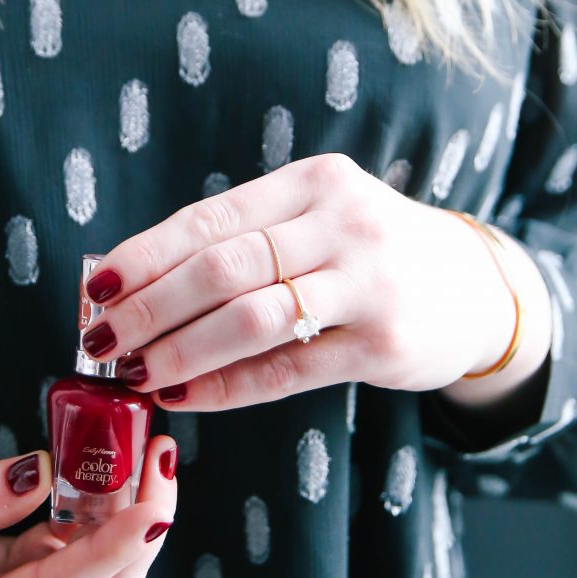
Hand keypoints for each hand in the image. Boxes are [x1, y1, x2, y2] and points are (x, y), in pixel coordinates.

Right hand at [0, 438, 176, 577]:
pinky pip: (85, 557)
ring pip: (104, 573)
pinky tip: (117, 470)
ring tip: (147, 450)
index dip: (114, 548)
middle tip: (160, 452)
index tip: (152, 507)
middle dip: (142, 522)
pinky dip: (106, 514)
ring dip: (130, 513)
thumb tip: (44, 469)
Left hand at [78, 153, 521, 411]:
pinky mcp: (384, 344)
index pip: (211, 216)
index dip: (147, 254)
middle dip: (151, 307)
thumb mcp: (320, 218)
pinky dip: (227, 386)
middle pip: (223, 267)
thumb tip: (137, 279)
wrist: (480, 288)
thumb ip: (247, 239)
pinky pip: (287, 369)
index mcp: (314, 182)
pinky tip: (187, 395)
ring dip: (181, 349)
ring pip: (251, 318)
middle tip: (103, 340)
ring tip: (136, 373)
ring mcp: (369, 284)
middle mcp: (343, 223)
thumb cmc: (372, 251)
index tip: (96, 285)